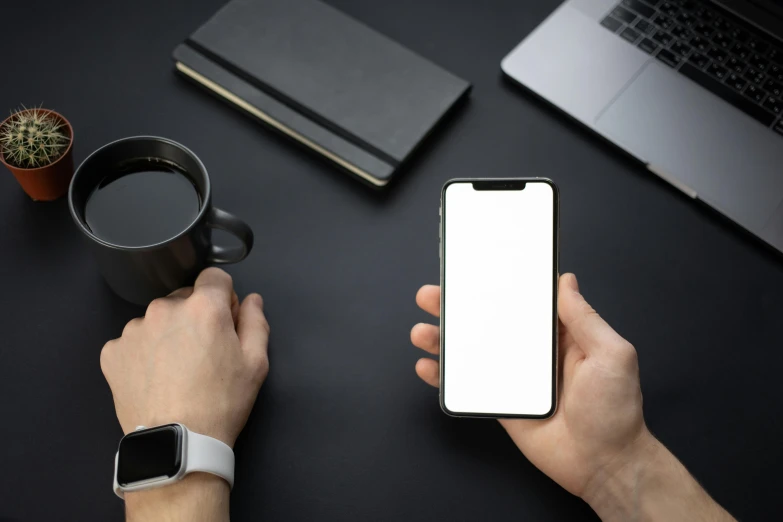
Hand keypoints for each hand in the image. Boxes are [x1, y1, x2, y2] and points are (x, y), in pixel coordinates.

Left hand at [101, 267, 269, 446]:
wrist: (177, 443)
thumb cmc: (221, 403)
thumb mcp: (256, 363)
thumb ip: (255, 322)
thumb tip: (251, 300)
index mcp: (203, 307)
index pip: (215, 277)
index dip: (224, 298)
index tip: (225, 322)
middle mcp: (164, 308)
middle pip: (184, 298)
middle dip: (195, 316)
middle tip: (202, 354)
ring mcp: (134, 329)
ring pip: (157, 320)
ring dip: (167, 334)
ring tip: (175, 371)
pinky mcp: (112, 352)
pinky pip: (132, 342)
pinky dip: (143, 354)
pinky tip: (154, 379)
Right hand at [410, 273, 648, 497]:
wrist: (605, 465)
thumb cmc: (617, 410)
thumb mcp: (612, 355)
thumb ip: (585, 319)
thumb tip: (565, 280)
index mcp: (560, 335)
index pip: (523, 302)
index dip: (496, 286)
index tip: (470, 271)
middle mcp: (533, 352)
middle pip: (488, 323)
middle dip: (457, 308)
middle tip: (431, 296)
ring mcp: (514, 378)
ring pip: (472, 352)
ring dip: (443, 340)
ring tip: (422, 332)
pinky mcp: (502, 403)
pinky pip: (469, 386)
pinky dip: (445, 377)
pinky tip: (427, 367)